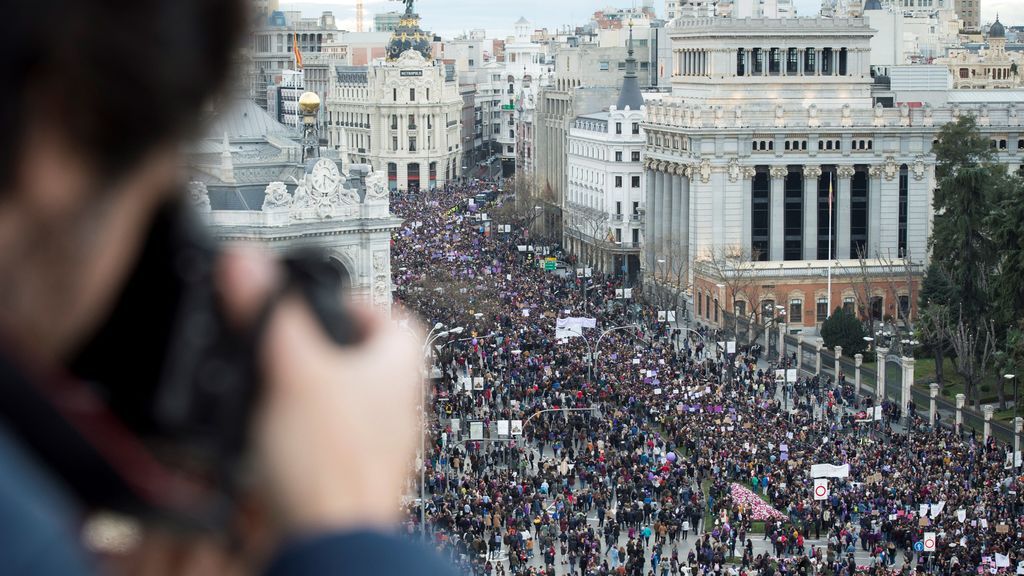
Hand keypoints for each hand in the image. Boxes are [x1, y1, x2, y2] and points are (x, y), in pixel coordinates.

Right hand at [217, 248, 422, 533]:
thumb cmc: (331, 465)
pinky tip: (274, 432)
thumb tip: (247, 261)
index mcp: (400, 366)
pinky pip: (332, 435)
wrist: (330, 540)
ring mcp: (379, 440)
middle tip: (288, 340)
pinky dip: (305, 427)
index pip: (392, 314)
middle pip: (366, 354)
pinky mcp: (353, 470)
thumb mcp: (291, 370)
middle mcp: (399, 402)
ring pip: (348, 396)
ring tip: (275, 383)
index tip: (322, 298)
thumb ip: (267, 312)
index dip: (356, 299)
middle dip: (324, 343)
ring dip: (312, 387)